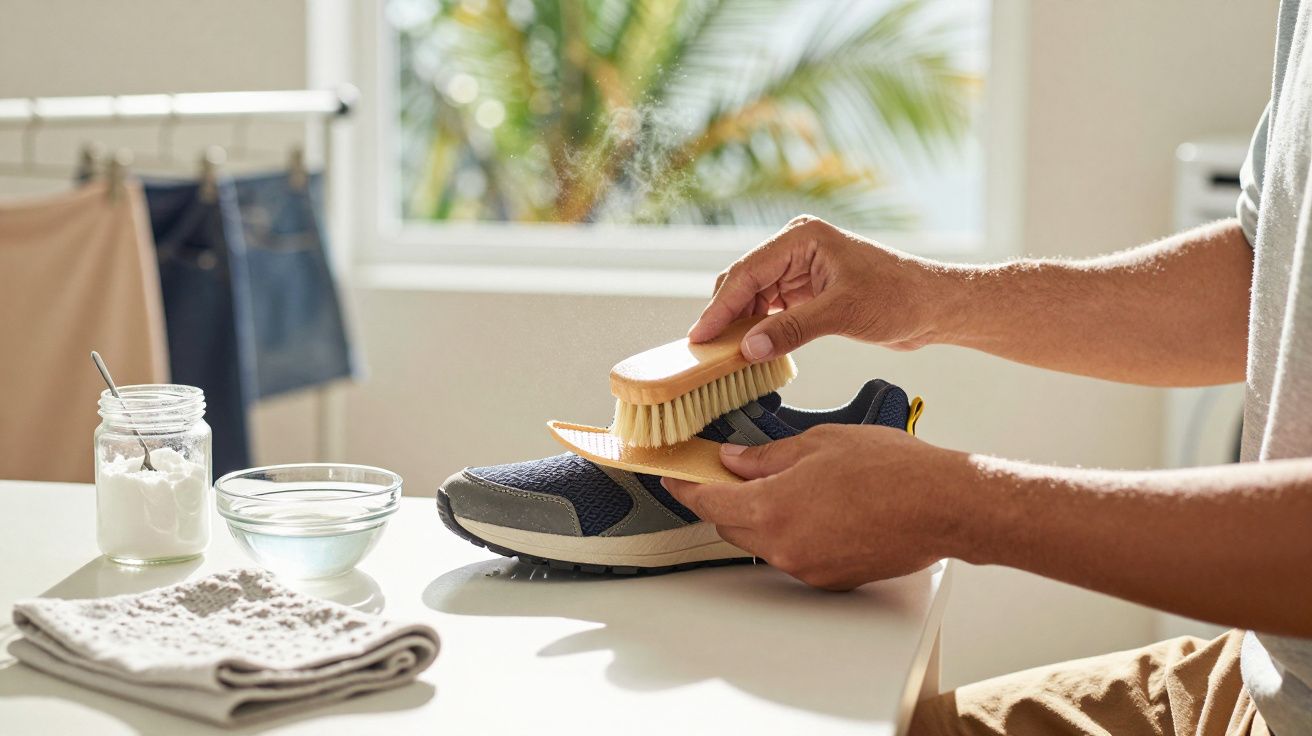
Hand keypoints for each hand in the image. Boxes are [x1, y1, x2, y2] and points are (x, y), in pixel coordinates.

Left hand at [662, 425, 968, 590]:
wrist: (944, 506)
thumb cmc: (892, 470)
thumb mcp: (818, 443)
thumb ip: (767, 456)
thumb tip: (734, 461)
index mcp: (772, 509)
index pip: (709, 501)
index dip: (685, 486)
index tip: (673, 476)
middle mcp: (783, 547)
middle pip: (730, 524)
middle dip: (723, 497)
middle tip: (727, 469)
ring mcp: (807, 568)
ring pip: (761, 540)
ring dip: (759, 514)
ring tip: (783, 482)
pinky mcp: (831, 579)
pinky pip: (793, 553)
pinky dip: (790, 530)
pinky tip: (813, 505)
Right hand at [688, 215, 962, 360]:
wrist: (934, 307)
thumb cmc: (899, 297)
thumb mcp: (842, 314)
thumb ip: (792, 330)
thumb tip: (750, 348)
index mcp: (801, 238)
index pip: (747, 272)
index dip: (720, 307)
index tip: (700, 336)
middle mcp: (795, 249)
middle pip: (743, 283)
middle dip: (725, 316)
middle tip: (705, 351)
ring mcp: (800, 271)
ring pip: (753, 299)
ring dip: (740, 326)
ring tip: (722, 355)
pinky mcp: (807, 292)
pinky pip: (770, 311)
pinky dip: (758, 330)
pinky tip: (750, 351)